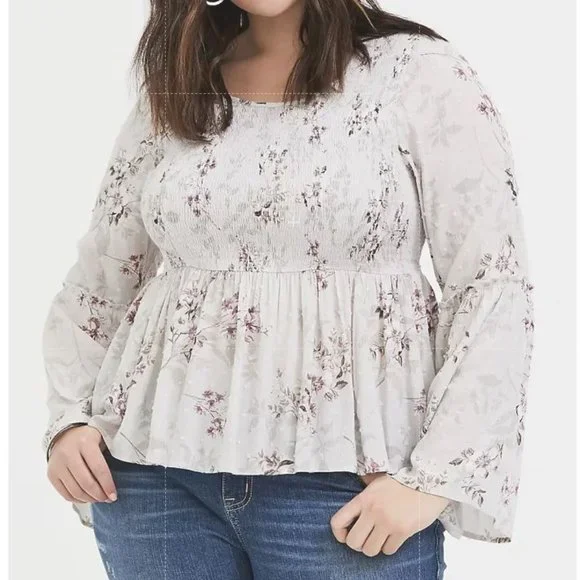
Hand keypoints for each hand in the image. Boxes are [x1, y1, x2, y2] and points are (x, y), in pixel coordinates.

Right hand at [46, 425, 116, 503]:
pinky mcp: (51, 474)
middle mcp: (69, 453)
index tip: (114, 495)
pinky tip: (87, 498)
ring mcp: (58, 465)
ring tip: (99, 499)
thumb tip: (113, 484)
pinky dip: (77, 499)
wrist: (65, 433)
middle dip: (99, 494)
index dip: (107, 485)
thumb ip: (107, 457)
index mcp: (85, 442)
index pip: (98, 469)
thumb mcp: (101, 439)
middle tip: (107, 499)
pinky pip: (65, 493)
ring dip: (89, 499)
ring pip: (75, 491)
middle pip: (86, 482)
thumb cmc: (88, 438)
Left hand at [330, 473, 448, 556]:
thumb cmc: (402, 480)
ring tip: (379, 539)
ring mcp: (387, 522)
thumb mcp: (377, 480)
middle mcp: (372, 511)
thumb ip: (364, 487)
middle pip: (353, 542)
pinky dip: (388, 547)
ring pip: (370, 550)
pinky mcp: (403, 531)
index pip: (338, 521)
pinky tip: (392, 538)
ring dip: (373, 547)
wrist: (427, 481)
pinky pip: (388, 550)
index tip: (345, 534)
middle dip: (357, 544)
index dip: (338, 533)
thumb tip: (356, 485)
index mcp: (363, 498)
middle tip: (365, 538)